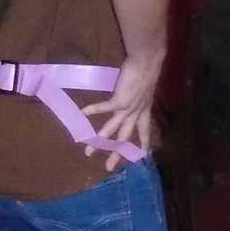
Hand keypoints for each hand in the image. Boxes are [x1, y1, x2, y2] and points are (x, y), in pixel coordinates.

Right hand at [82, 50, 163, 170]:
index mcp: (144, 110)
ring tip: (88, 151)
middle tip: (108, 168)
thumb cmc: (146, 72)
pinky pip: (103, 108)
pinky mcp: (119, 100)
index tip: (143, 155)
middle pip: (125, 138)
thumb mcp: (145, 88)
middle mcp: (136, 113)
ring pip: (111, 129)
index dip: (143, 142)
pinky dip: (92, 110)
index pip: (145, 131)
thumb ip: (138, 95)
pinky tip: (82, 112)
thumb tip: (132, 94)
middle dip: (117, 154)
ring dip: (99, 141)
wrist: (147, 62)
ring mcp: (127, 108)